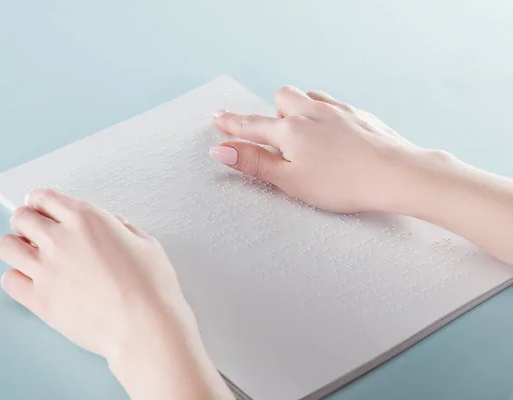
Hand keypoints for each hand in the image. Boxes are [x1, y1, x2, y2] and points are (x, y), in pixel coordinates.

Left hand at [0, 189, 231, 398]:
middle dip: (26, 222)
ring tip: (30, 257)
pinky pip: (9, 280)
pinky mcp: (38, 299)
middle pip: (20, 217)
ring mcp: (46, 269)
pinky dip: (17, 279)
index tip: (39, 207)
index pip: (44, 197)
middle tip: (34, 233)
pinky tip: (33, 283)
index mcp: (86, 219)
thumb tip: (115, 225)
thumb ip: (125, 229)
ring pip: (6, 246)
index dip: (39, 201)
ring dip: (16, 247)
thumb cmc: (152, 287)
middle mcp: (60, 239)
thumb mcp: (147, 244)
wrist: (145, 326)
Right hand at [211, 86, 512, 266]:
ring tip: (304, 135)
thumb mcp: (291, 181)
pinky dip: (323, 113)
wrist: (395, 174)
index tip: (217, 118)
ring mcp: (337, 110)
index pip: (252, 125)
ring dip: (298, 109)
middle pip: (281, 98)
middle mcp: (311, 112)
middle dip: (272, 113)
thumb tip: (221, 150)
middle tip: (276, 138)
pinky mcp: (359, 114)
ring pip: (308, 96)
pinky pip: (332, 104)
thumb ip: (255, 163)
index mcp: (290, 131)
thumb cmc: (343, 183)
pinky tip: (331, 133)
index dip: (231, 123)